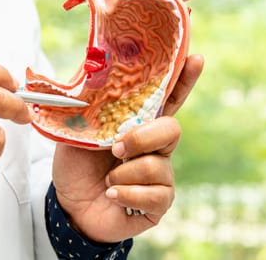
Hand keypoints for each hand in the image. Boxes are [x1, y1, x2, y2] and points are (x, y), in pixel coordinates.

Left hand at [52, 54, 203, 241]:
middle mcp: (155, 148)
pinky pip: (155, 194)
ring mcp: (160, 175)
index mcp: (137, 125)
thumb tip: (90, 74)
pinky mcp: (159, 202)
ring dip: (123, 174)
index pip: (165, 100)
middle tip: (115, 149)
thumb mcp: (76, 133)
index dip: (183, 80)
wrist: (69, 206)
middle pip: (172, 130)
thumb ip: (88, 109)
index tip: (195, 58)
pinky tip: (112, 196)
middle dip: (142, 138)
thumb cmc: (76, 167)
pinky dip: (127, 194)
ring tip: (107, 180)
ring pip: (157, 166)